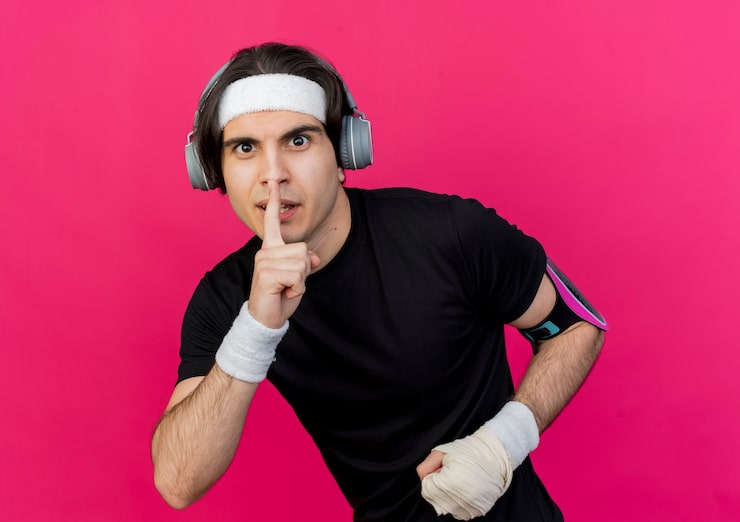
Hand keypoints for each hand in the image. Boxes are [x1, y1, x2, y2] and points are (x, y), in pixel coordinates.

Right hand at [248, 180, 319, 327]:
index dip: (274, 201)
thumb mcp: (298, 277)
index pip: (271, 221)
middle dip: (304, 270)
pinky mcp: (267, 274)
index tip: (273, 181)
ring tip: (285, 288)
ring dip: (300, 281)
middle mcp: (265, 252)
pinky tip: (283, 293)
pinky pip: (297, 276)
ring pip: (302, 262)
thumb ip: (305, 263)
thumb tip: (314, 257)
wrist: (266, 319)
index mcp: (270, 249)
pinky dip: (296, 289)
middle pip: (303, 249)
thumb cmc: (280, 296)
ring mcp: (264, 262)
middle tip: (289, 283)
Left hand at [417, 427, 512, 519]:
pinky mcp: (478, 510)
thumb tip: (422, 477)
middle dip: (440, 485)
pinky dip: (459, 502)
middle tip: (453, 472)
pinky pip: (460, 511)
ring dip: (448, 495)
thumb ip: (427, 465)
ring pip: (447, 506)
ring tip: (461, 479)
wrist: (494, 456)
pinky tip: (465, 489)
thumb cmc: (469, 451)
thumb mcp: (443, 452)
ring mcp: (470, 507)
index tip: (444, 467)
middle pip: (436, 498)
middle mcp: (460, 499)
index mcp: (449, 483)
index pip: (427, 488)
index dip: (434, 475)